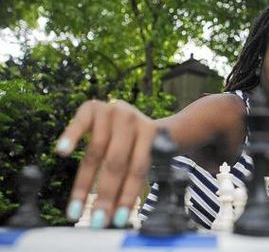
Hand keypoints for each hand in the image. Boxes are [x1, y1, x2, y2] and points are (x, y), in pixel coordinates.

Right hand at [55, 99, 156, 227]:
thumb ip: (133, 177)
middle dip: (106, 194)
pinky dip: (70, 136)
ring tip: (78, 207)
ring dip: (85, 183)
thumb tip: (116, 215)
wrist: (133, 113)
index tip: (118, 219)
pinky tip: (63, 152)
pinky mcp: (91, 106)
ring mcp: (111, 110)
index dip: (128, 195)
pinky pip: (79, 123)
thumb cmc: (138, 143)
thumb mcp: (142, 154)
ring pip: (97, 150)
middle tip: (97, 219)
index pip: (138, 168)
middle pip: (117, 162)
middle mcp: (131, 120)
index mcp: (149, 133)